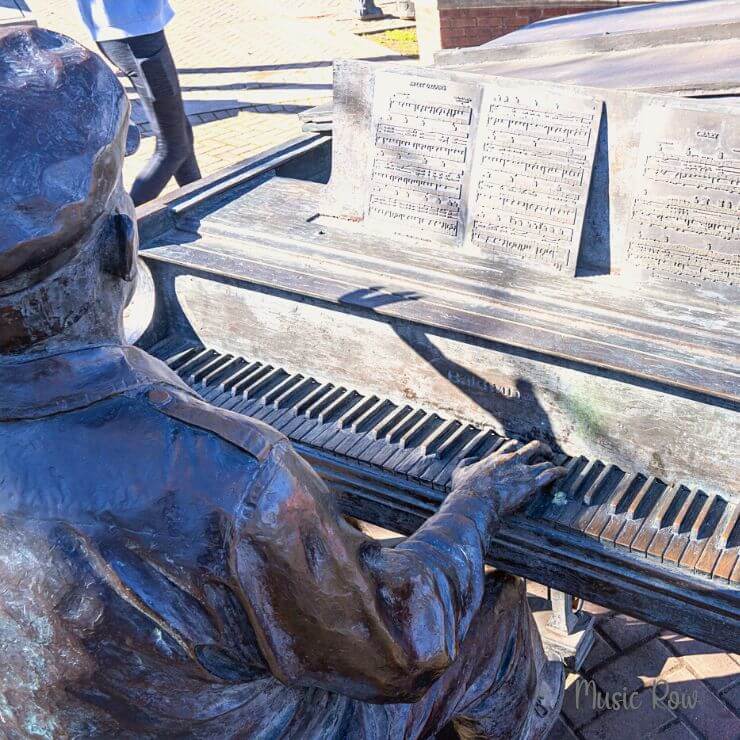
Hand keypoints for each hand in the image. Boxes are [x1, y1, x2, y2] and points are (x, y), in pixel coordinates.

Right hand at [450, 440, 565, 516]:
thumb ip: (465, 463)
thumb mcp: (460, 471)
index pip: (511, 447)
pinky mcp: (530, 483)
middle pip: (531, 448)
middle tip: (544, 452)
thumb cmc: (466, 489)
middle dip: (540, 449)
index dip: (517, 447)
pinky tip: (564, 472)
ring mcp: (522, 471)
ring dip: (551, 461)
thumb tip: (470, 459)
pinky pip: (550, 473)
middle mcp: (512, 460)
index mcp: (496, 458)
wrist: (475, 500)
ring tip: (557, 464)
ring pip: (543, 460)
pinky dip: (559, 471)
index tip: (520, 447)